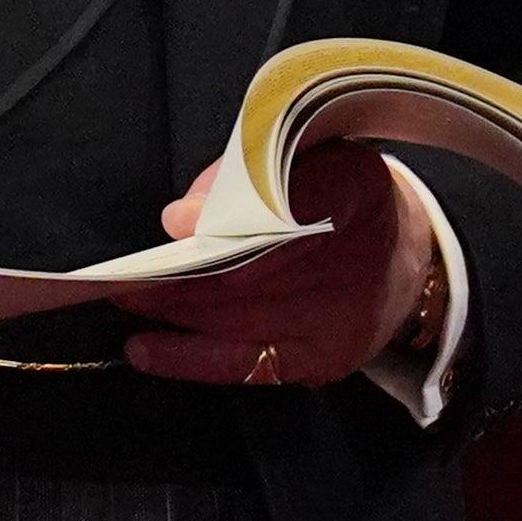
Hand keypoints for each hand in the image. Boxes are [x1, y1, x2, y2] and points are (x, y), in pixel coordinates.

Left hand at [122, 154, 439, 390]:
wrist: (403, 250)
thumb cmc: (332, 193)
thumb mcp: (302, 156)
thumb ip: (242, 174)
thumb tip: (180, 217)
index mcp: (355, 186)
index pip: (291, 202)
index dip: (231, 217)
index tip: (177, 225)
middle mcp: (359, 258)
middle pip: (252, 270)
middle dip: (178, 272)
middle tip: (118, 271)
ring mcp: (345, 317)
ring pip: (240, 319)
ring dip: (172, 311)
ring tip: (120, 297)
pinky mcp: (327, 358)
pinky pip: (250, 364)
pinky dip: (191, 358)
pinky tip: (144, 349)